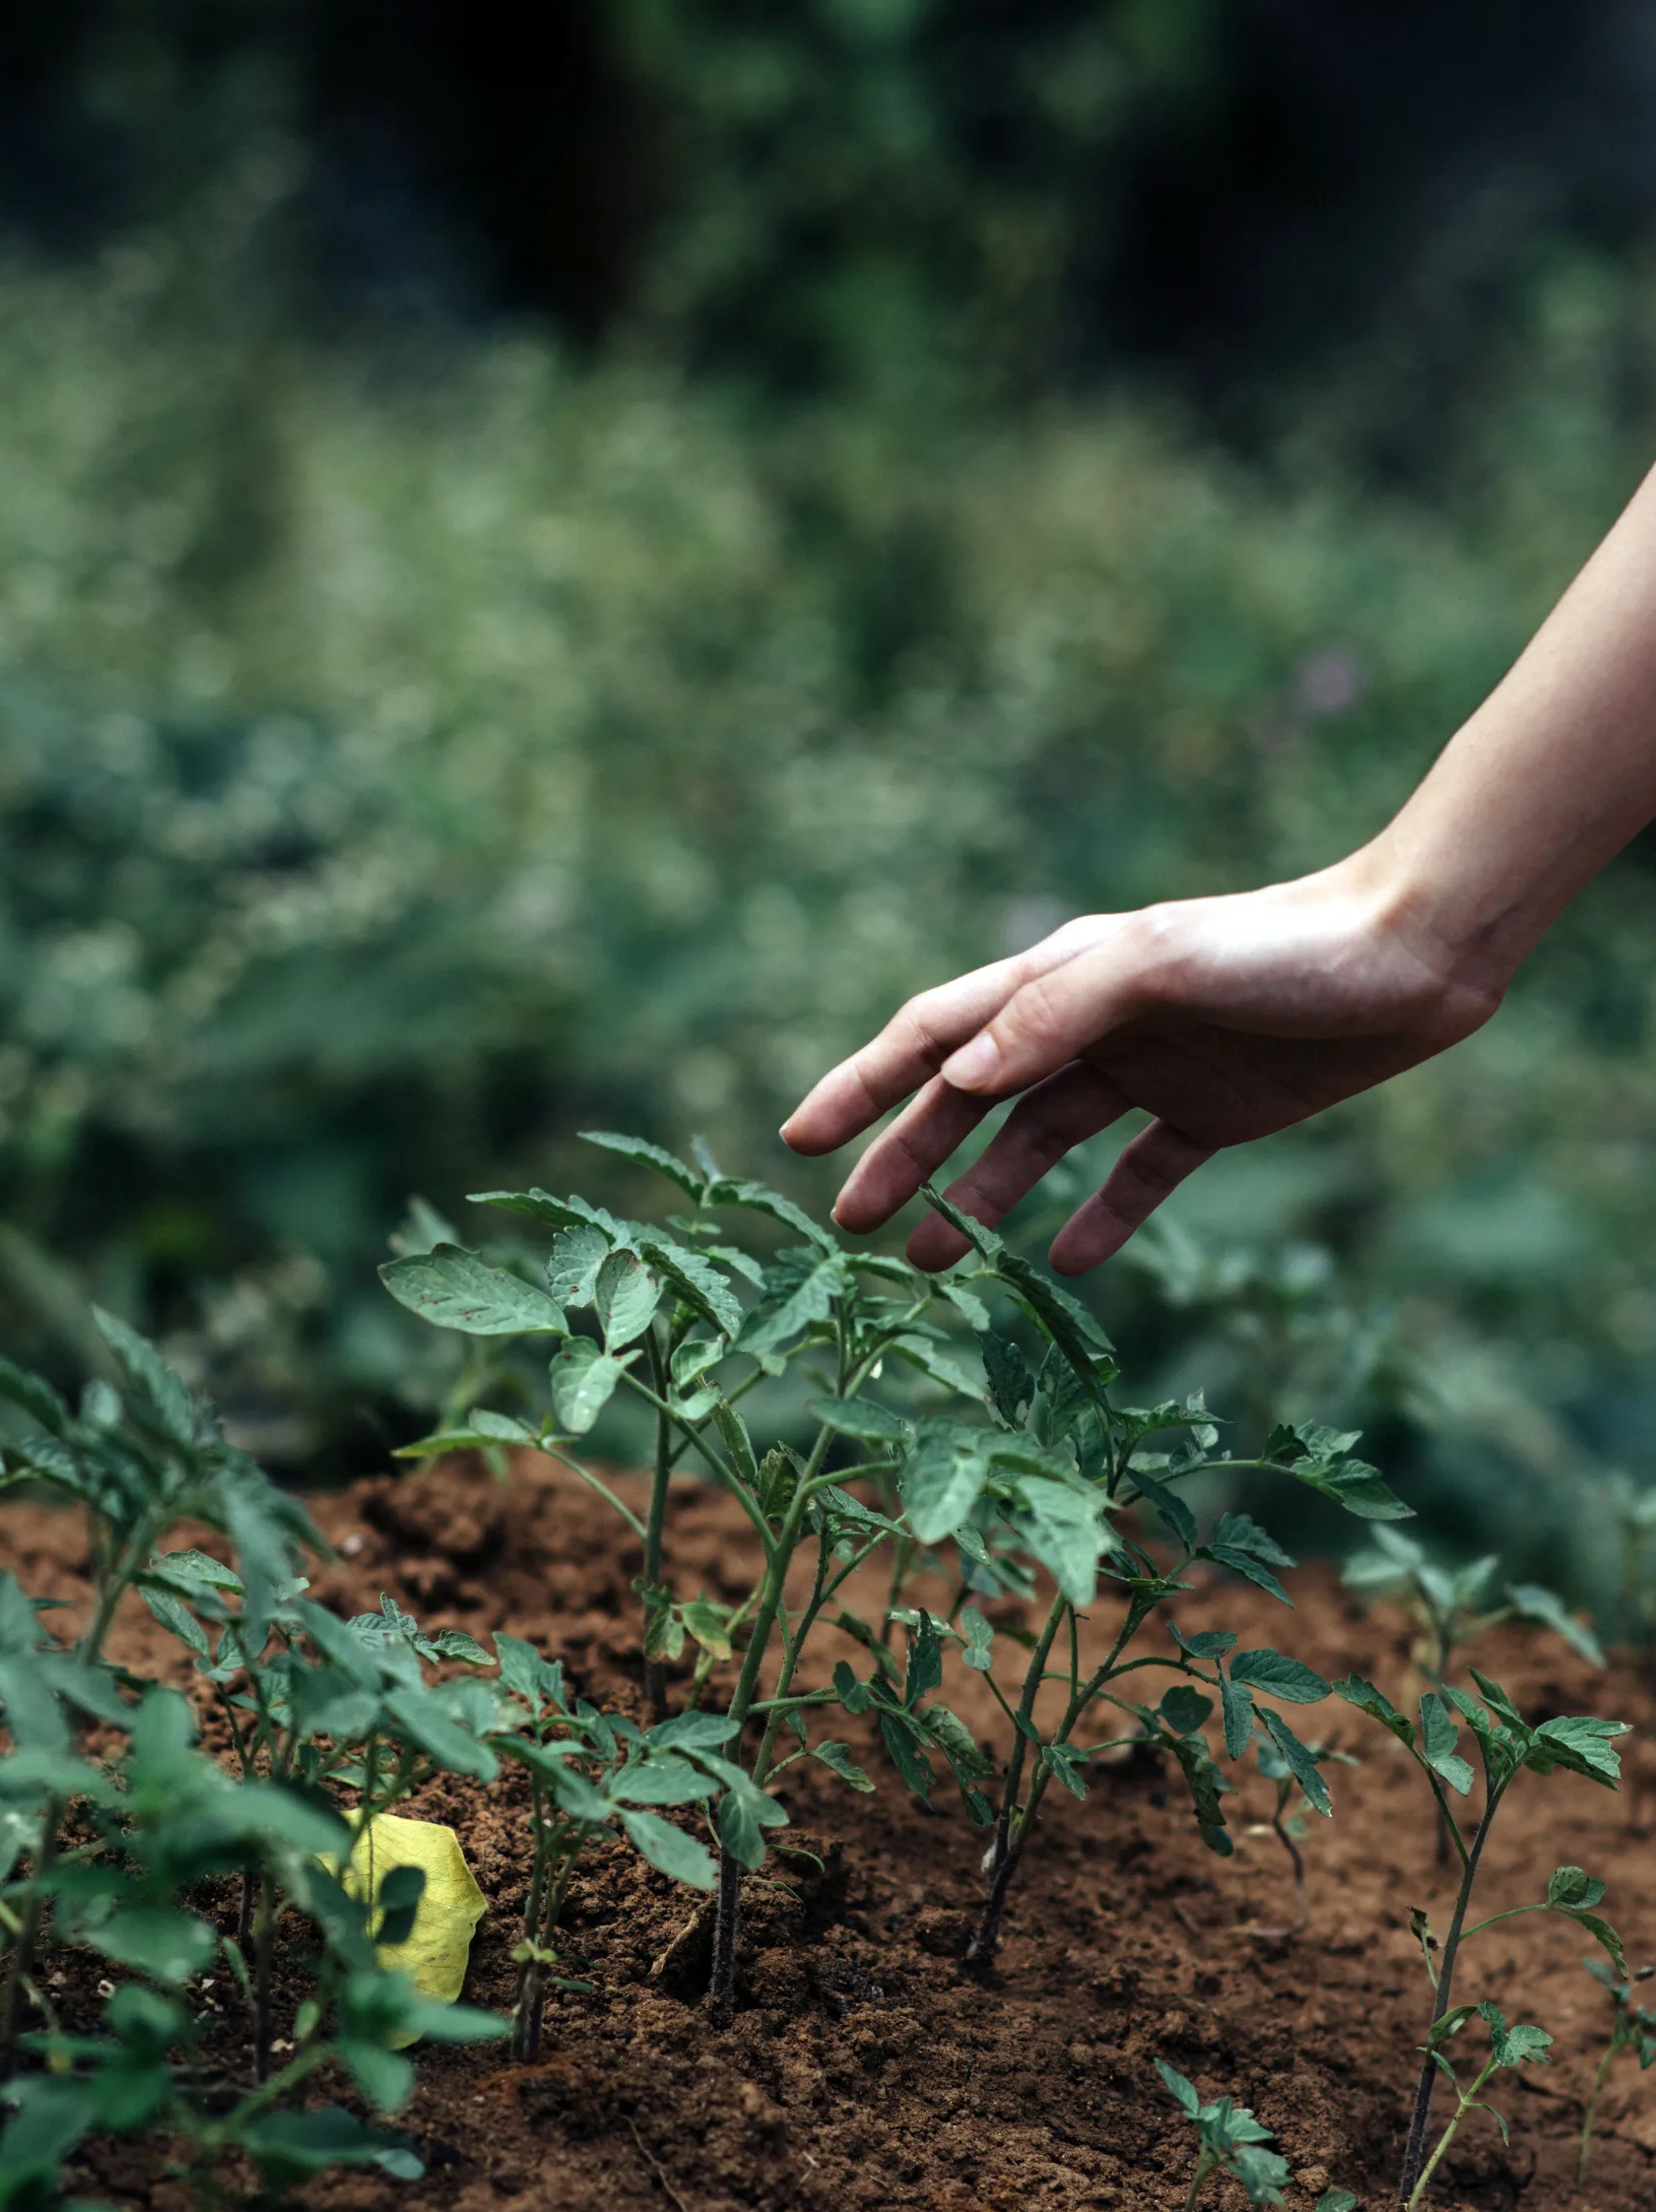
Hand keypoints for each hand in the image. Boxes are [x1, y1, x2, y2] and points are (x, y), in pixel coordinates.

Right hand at [781, 851, 1503, 1273]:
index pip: (935, 1034)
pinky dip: (1098, 1218)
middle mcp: (1091, 1022)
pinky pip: (1137, 1175)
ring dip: (983, 1198)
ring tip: (934, 1263)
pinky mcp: (1211, 1113)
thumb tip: (956, 1080)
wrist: (1413, 956)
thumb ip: (1053, 1015)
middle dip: (904, 1156)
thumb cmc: (1283, 947)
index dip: (863, 1082)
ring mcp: (1149, 1069)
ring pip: (1040, 1142)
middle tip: (850, 1225)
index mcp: (1062, 974)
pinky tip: (1067, 1262)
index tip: (798, 1139)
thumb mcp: (1159, 966)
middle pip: (971, 1099)